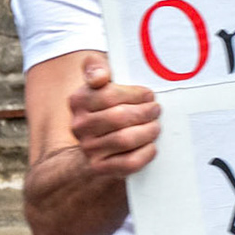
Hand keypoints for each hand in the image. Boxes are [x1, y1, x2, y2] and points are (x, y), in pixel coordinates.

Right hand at [67, 56, 160, 175]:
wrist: (97, 143)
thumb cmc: (108, 105)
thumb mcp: (102, 80)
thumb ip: (96, 67)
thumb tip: (99, 77)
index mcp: (78, 100)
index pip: (110, 95)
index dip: (135, 94)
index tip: (148, 95)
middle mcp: (78, 125)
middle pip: (119, 117)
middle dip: (145, 112)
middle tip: (156, 110)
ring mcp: (88, 148)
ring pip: (125, 139)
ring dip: (148, 131)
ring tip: (155, 126)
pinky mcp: (99, 167)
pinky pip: (128, 162)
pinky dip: (145, 153)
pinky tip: (151, 146)